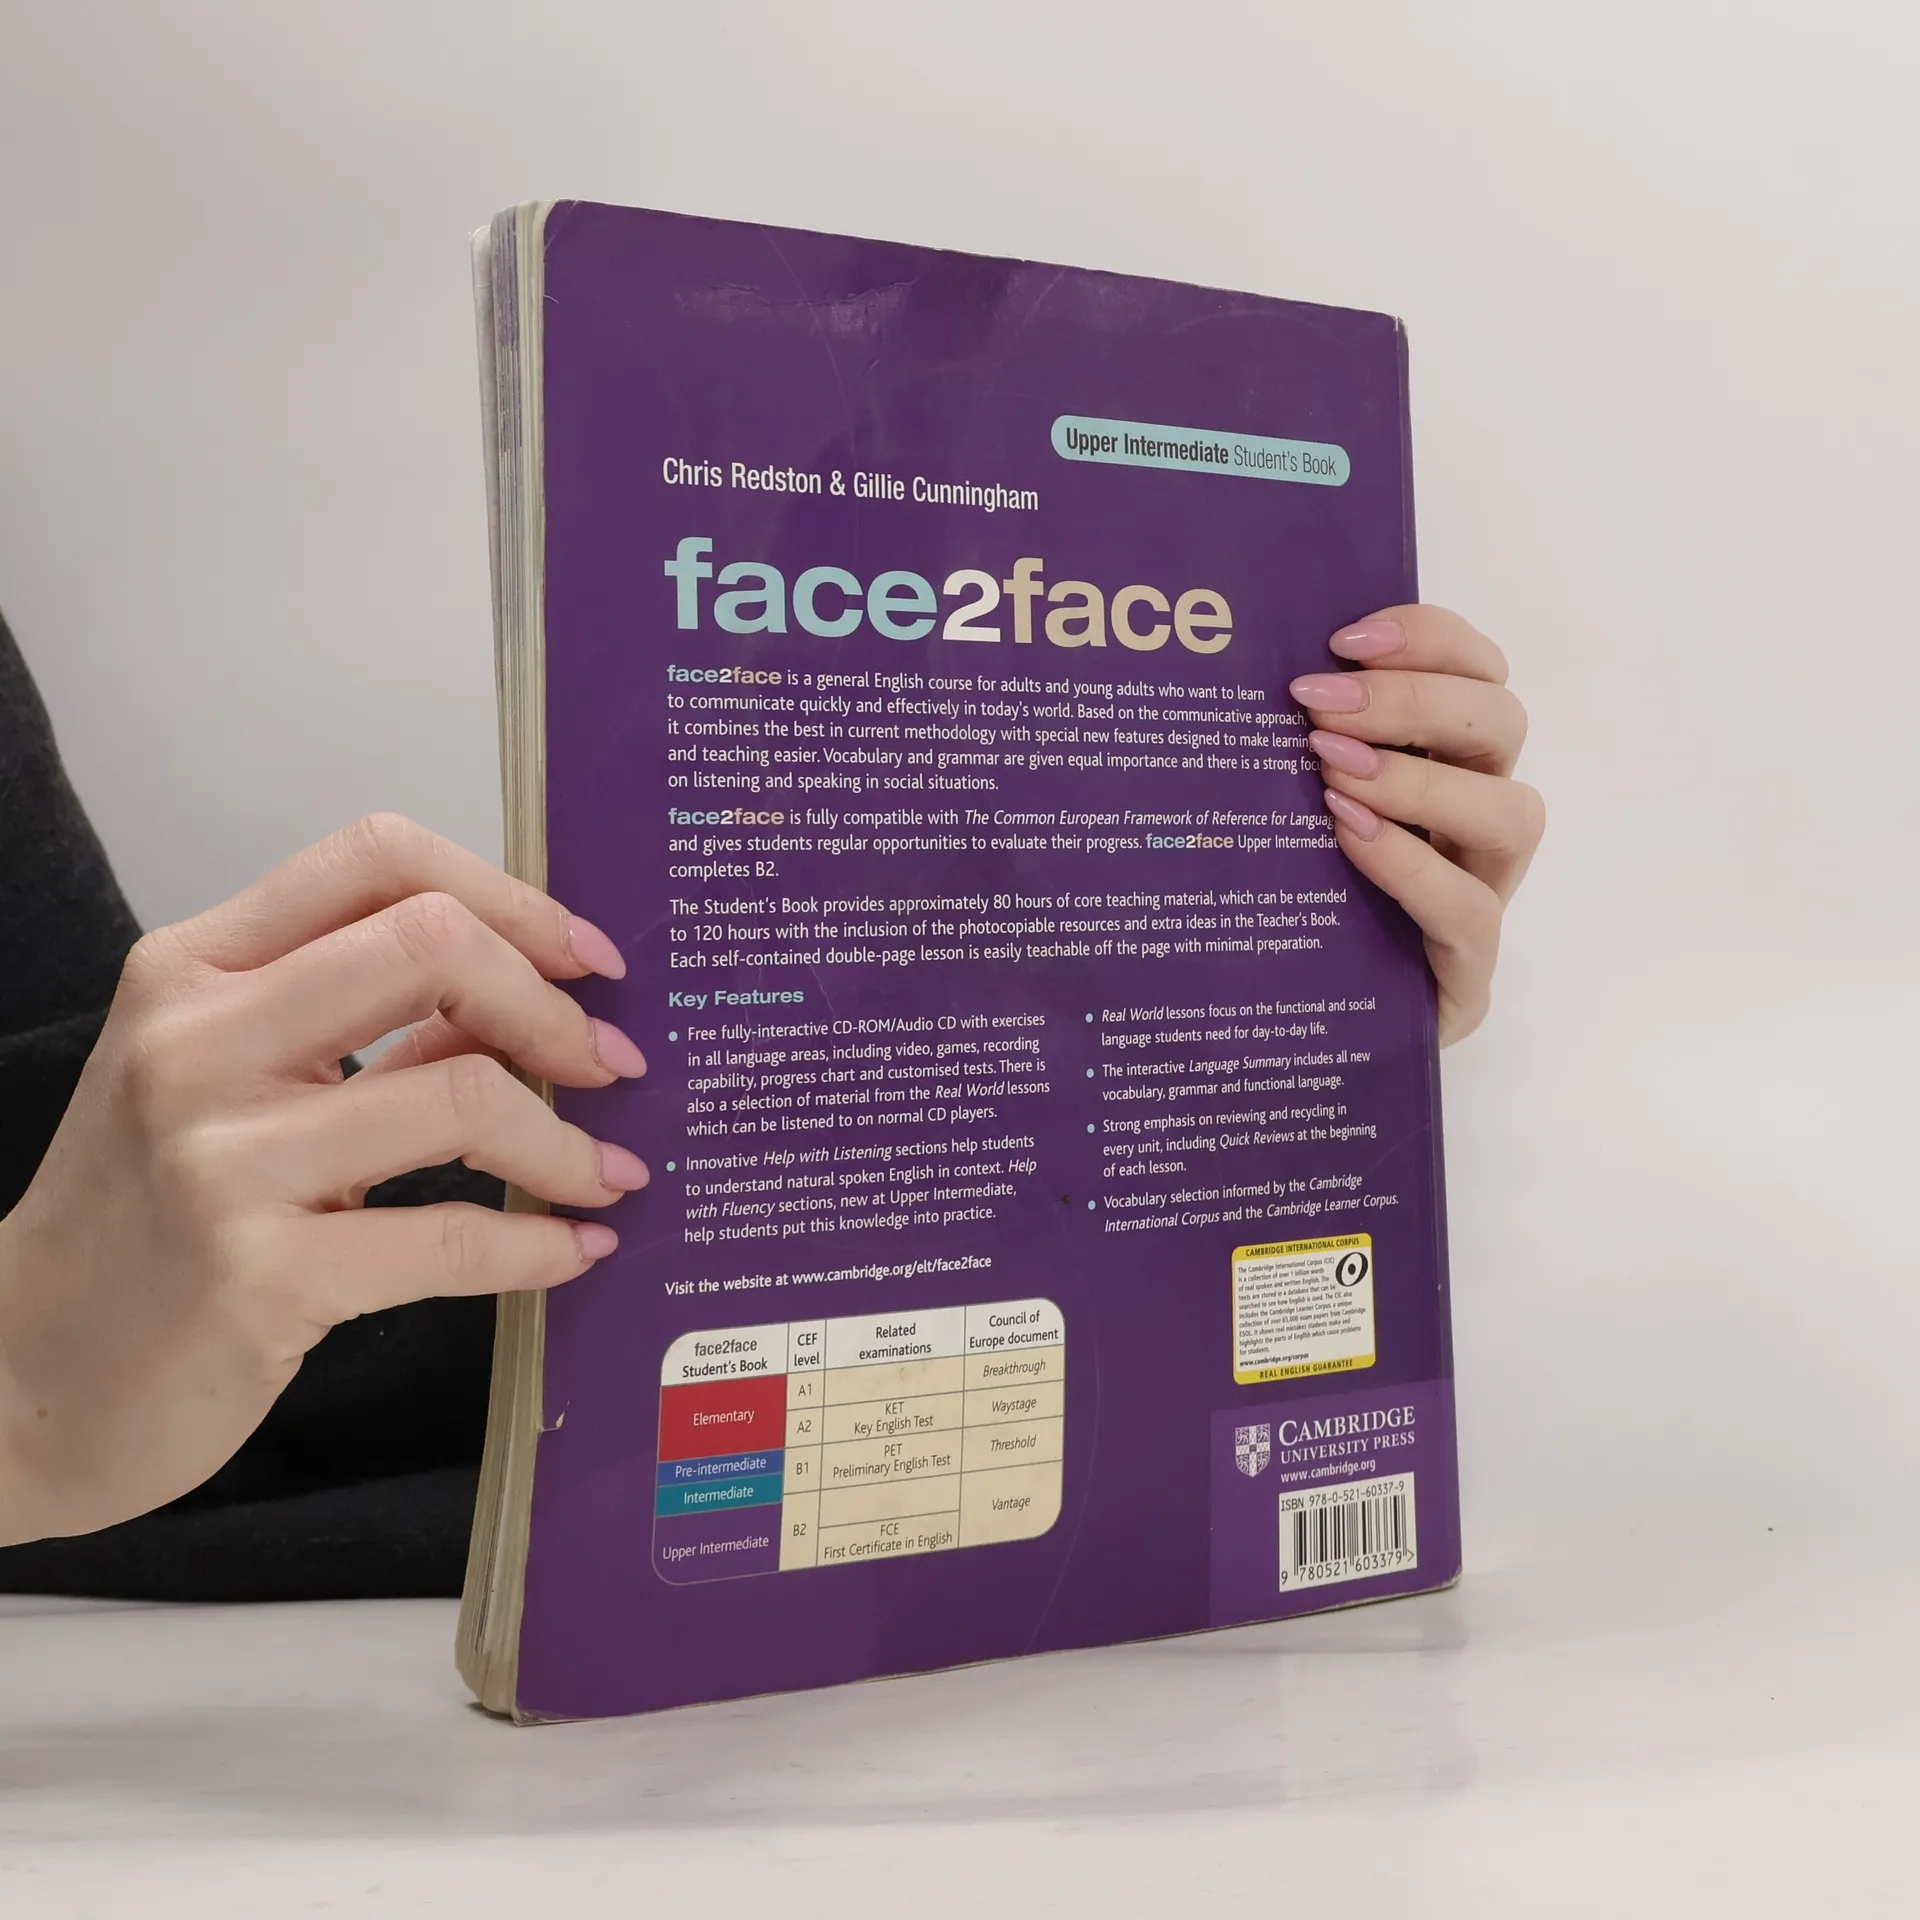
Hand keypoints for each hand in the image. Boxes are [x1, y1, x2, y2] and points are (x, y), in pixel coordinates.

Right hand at [0, 814, 644, 1545]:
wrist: (23, 1377)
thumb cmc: (144, 1216)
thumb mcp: (231, 1082)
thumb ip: (365, 1026)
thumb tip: (533, 997)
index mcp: (194, 968)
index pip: (376, 856)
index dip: (510, 895)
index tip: (585, 958)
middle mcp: (197, 1041)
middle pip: (433, 943)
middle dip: (555, 1007)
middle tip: (610, 1066)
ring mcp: (221, 1159)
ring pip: (463, 1091)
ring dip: (566, 1142)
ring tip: (607, 1174)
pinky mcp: (259, 1278)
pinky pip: (450, 1238)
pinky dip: (538, 1243)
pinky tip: (574, 1248)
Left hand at [1291, 607, 1542, 1044]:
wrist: (1291, 1028)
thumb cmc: (1282, 900)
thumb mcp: (1281, 807)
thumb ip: (1289, 745)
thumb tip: (1234, 668)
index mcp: (1446, 762)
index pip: (1477, 670)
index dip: (1428, 639)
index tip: (1344, 637)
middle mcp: (1476, 818)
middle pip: (1502, 723)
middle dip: (1412, 699)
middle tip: (1318, 704)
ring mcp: (1481, 892)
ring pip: (1512, 813)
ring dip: (1420, 781)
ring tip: (1332, 774)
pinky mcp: (1465, 970)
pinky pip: (1469, 910)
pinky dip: (1410, 864)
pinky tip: (1348, 838)